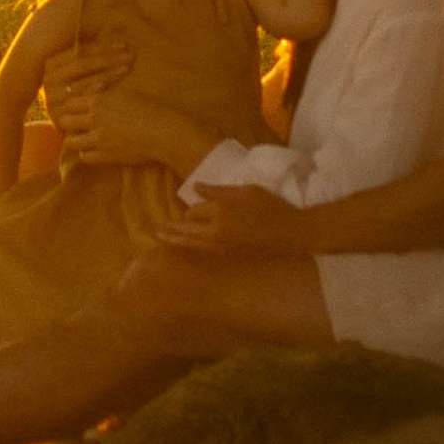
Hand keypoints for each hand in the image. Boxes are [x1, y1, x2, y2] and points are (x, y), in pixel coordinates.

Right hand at [44, 25, 132, 132]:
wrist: (66, 123)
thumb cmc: (77, 91)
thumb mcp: (77, 70)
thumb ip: (87, 52)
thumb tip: (108, 23)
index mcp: (51, 64)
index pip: (79, 51)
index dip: (103, 47)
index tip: (124, 44)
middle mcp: (48, 81)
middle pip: (82, 65)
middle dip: (108, 59)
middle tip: (130, 55)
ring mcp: (52, 99)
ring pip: (84, 82)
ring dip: (108, 74)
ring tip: (128, 67)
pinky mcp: (58, 116)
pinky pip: (81, 103)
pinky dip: (99, 94)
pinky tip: (115, 89)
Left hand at [61, 82, 206, 173]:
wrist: (162, 131)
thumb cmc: (149, 108)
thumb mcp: (125, 94)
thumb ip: (105, 95)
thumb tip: (94, 96)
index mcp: (98, 101)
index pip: (70, 103)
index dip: (71, 106)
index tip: (75, 109)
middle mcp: (93, 119)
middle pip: (65, 121)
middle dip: (68, 122)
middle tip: (75, 124)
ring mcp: (98, 139)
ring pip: (70, 141)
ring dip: (75, 139)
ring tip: (83, 138)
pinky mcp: (104, 156)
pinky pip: (84, 156)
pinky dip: (87, 153)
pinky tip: (94, 149)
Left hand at [159, 183, 317, 255]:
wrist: (289, 233)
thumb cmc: (270, 207)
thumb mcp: (245, 190)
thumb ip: (218, 191)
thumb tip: (195, 188)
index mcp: (220, 212)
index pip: (194, 211)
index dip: (192, 209)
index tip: (192, 207)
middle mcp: (215, 232)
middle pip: (186, 231)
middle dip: (170, 230)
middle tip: (155, 231)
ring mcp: (221, 247)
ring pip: (191, 245)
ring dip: (175, 242)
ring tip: (161, 239)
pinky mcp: (228, 256)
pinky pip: (202, 252)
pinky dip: (189, 249)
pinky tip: (186, 248)